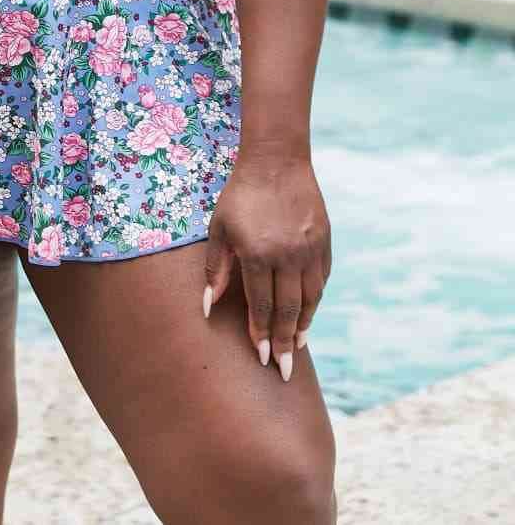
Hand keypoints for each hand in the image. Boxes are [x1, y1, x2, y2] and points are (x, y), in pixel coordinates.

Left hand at [201, 149, 330, 381]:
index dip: (261, 334)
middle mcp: (287, 255)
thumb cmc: (240, 195)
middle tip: (285, 370)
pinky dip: (314, 301)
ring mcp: (310, 249)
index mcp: (257, 253)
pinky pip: (321, 281)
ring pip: (309, 299)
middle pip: (287, 310)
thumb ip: (215, 270)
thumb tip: (207, 308)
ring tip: (296, 346)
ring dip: (303, 326)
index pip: (260, 306)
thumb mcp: (220, 229)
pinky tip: (307, 314)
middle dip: (284, 343)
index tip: (262, 359)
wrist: (276, 160)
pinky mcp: (324, 242)